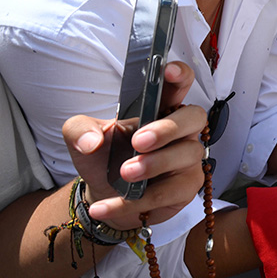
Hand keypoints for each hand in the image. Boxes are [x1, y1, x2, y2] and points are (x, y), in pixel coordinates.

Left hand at [64, 61, 205, 229]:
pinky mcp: (185, 188)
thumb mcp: (82, 138)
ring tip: (124, 174)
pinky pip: (169, 193)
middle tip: (139, 142)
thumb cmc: (104, 157)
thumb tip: (92, 141)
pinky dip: (136, 201)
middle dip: (168, 128)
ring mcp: (187, 158)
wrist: (105, 195)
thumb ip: (79, 130)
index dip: (180, 75)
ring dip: (154, 165)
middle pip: (194, 117)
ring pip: (185, 156)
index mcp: (160, 108)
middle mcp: (180, 130)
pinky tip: (107, 206)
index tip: (167, 72)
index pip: (179, 84)